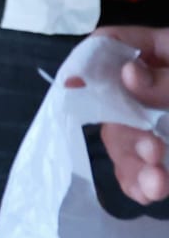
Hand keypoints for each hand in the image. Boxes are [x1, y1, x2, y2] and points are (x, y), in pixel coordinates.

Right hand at [90, 26, 168, 203]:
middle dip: (126, 131)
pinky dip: (144, 181)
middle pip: (116, 102)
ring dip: (134, 164)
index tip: (76, 87)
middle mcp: (164, 87)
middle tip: (151, 155)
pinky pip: (146, 168)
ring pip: (128, 139)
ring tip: (157, 186)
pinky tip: (152, 192)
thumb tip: (125, 75)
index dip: (95, 62)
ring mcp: (166, 123)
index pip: (121, 45)